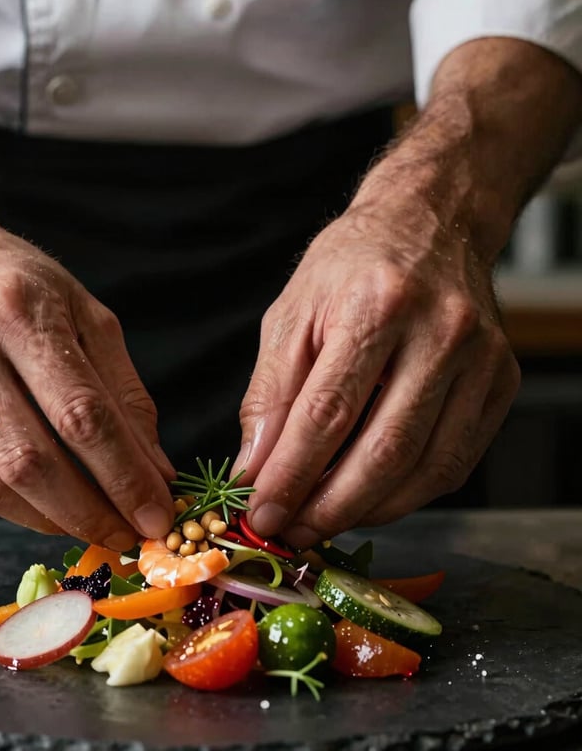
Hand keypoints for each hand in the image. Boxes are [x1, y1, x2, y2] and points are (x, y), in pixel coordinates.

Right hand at [0, 214, 174, 547]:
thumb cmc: (17, 284)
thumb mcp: (86, 315)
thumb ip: (125, 393)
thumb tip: (155, 470)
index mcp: (19, 311)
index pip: (82, 415)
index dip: (126, 476)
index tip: (158, 515)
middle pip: (32, 461)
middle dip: (90, 513)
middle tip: (128, 535)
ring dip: (50, 519)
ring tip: (91, 524)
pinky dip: (10, 507)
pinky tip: (43, 505)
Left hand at [233, 198, 518, 544]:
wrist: (431, 224)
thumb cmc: (350, 267)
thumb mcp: (292, 315)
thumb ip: (270, 394)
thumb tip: (254, 468)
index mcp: (376, 305)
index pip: (327, 414)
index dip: (290, 476)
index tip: (261, 512)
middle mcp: (440, 333)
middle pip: (382, 452)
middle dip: (328, 508)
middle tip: (289, 533)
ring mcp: (480, 360)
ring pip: (424, 468)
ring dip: (367, 510)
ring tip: (321, 523)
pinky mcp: (501, 382)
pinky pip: (455, 462)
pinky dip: (407, 494)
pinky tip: (370, 498)